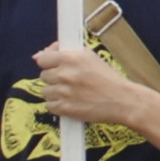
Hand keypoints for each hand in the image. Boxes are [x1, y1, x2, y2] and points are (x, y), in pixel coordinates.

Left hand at [29, 41, 155, 129]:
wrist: (122, 100)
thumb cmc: (108, 78)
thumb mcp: (89, 57)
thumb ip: (63, 52)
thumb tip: (37, 56)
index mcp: (71, 57)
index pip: (42, 59)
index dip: (48, 63)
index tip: (54, 66)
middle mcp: (65, 74)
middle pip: (43, 76)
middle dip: (54, 78)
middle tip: (69, 81)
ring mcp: (63, 92)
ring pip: (45, 92)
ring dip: (55, 93)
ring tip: (70, 93)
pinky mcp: (64, 108)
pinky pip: (49, 106)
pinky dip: (58, 105)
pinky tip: (70, 102)